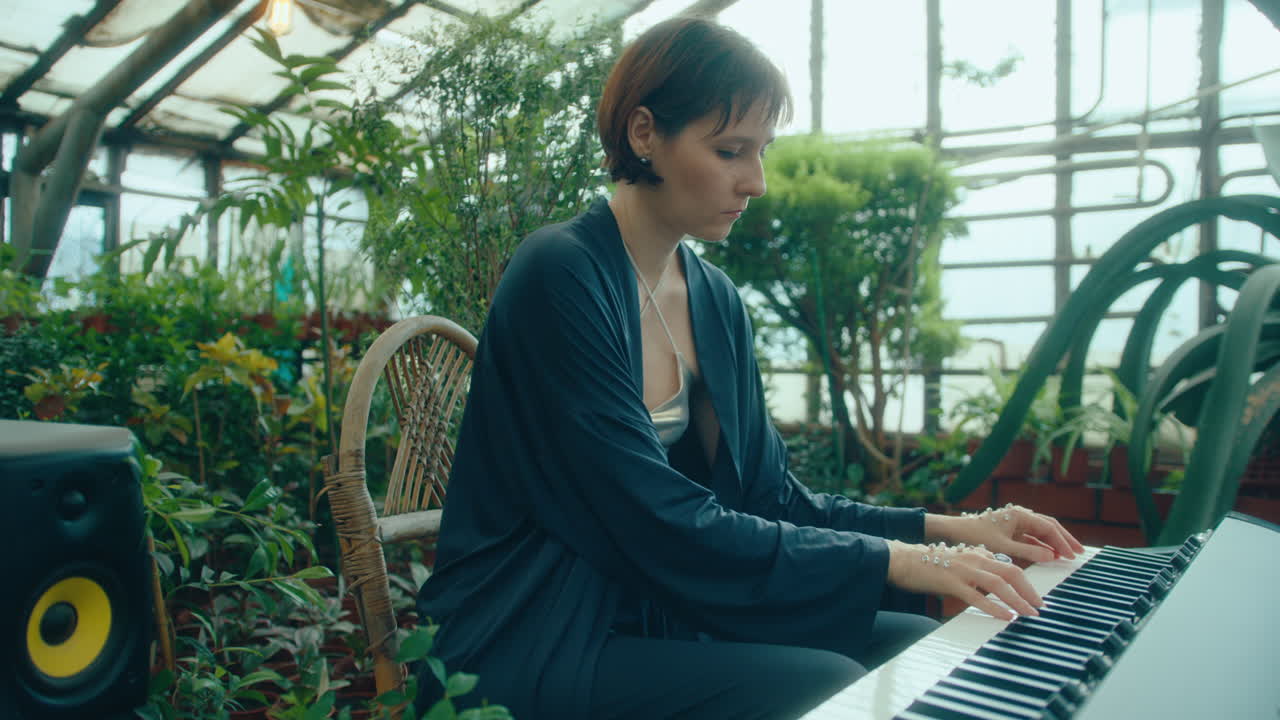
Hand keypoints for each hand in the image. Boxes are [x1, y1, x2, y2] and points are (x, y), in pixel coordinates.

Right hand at [886, 540, 1041, 620]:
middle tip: (1041, 607)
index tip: (1037, 597)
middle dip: (1030, 591)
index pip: (1010, 566)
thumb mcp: (957, 562)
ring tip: (1029, 614)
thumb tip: (994, 577)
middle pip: (1011, 572)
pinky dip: (994, 607)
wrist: (901, 559)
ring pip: (999, 583)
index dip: (1028, 582)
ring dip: (1018, 600)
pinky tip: (1005, 617)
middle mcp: (974, 558)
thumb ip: (976, 568)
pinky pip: (977, 596)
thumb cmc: (928, 564)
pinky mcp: (950, 581)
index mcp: (977, 554)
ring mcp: (963, 569)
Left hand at [928, 504, 1084, 564]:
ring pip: (1042, 533)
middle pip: (1049, 527)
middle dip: (1065, 539)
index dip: (1062, 542)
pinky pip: (1033, 538)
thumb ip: (1028, 552)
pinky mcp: (1013, 531)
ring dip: (1055, 544)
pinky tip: (1051, 556)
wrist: (956, 531)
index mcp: (1020, 515)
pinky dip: (1042, 547)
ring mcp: (1017, 523)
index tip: (1071, 555)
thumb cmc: (976, 535)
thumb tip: (1052, 557)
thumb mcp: (1003, 547)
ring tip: (1069, 556)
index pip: (1048, 527)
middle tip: (1079, 553)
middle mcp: (1021, 516)